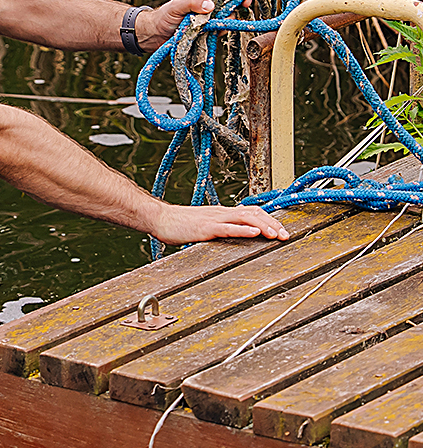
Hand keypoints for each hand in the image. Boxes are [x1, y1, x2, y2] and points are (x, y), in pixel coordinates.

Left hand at [135, 0, 247, 50]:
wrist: (157, 36)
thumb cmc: (164, 17)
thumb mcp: (177, 7)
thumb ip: (192, 3)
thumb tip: (211, 5)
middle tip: (246, 4)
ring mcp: (211, 13)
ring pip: (230, 11)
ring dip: (230, 16)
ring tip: (220, 23)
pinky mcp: (211, 26)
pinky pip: (223, 26)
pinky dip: (222, 29)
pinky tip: (215, 33)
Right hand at [150, 202, 289, 245]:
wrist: (161, 219)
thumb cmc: (181, 224)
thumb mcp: (206, 224)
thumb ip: (222, 226)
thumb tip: (238, 231)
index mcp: (224, 213)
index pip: (253, 212)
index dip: (270, 220)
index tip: (282, 231)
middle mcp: (223, 213)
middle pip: (254, 213)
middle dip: (273, 224)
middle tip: (286, 235)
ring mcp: (215, 219)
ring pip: (245, 218)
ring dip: (263, 226)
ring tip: (276, 234)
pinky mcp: (206, 228)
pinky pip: (228, 227)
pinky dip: (243, 229)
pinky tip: (254, 233)